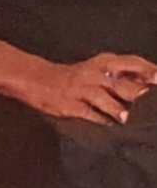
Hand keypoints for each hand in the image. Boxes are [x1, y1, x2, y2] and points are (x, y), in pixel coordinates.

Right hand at [20, 52, 156, 125]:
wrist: (41, 80)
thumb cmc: (75, 77)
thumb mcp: (98, 68)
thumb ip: (121, 75)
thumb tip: (147, 84)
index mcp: (104, 62)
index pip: (131, 63)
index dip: (147, 70)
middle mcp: (94, 74)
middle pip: (120, 83)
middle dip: (134, 92)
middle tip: (148, 99)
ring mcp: (81, 90)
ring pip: (103, 98)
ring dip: (116, 108)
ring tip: (126, 118)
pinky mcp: (70, 105)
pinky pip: (87, 113)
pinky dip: (99, 119)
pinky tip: (109, 125)